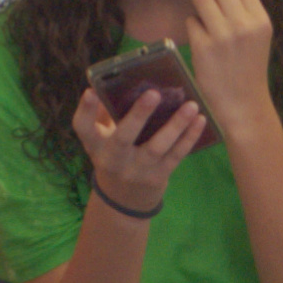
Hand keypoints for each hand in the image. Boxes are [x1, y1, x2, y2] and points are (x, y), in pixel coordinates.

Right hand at [67, 84, 211, 216]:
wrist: (125, 198)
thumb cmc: (115, 154)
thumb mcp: (102, 139)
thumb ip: (105, 114)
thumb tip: (116, 84)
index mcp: (96, 145)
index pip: (83, 127)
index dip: (85, 109)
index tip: (90, 91)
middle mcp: (113, 159)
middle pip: (123, 137)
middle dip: (138, 115)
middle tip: (154, 94)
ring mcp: (137, 170)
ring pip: (157, 147)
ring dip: (176, 125)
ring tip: (191, 106)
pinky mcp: (158, 176)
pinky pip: (176, 155)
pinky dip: (189, 137)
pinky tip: (200, 120)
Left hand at [182, 0, 276, 144]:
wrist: (243, 102)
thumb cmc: (249, 68)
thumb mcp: (258, 36)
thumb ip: (245, 11)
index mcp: (261, 21)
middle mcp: (244, 25)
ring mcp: (223, 36)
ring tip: (196, 2)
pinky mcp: (203, 47)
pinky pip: (191, 22)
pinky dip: (192, 24)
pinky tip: (198, 35)